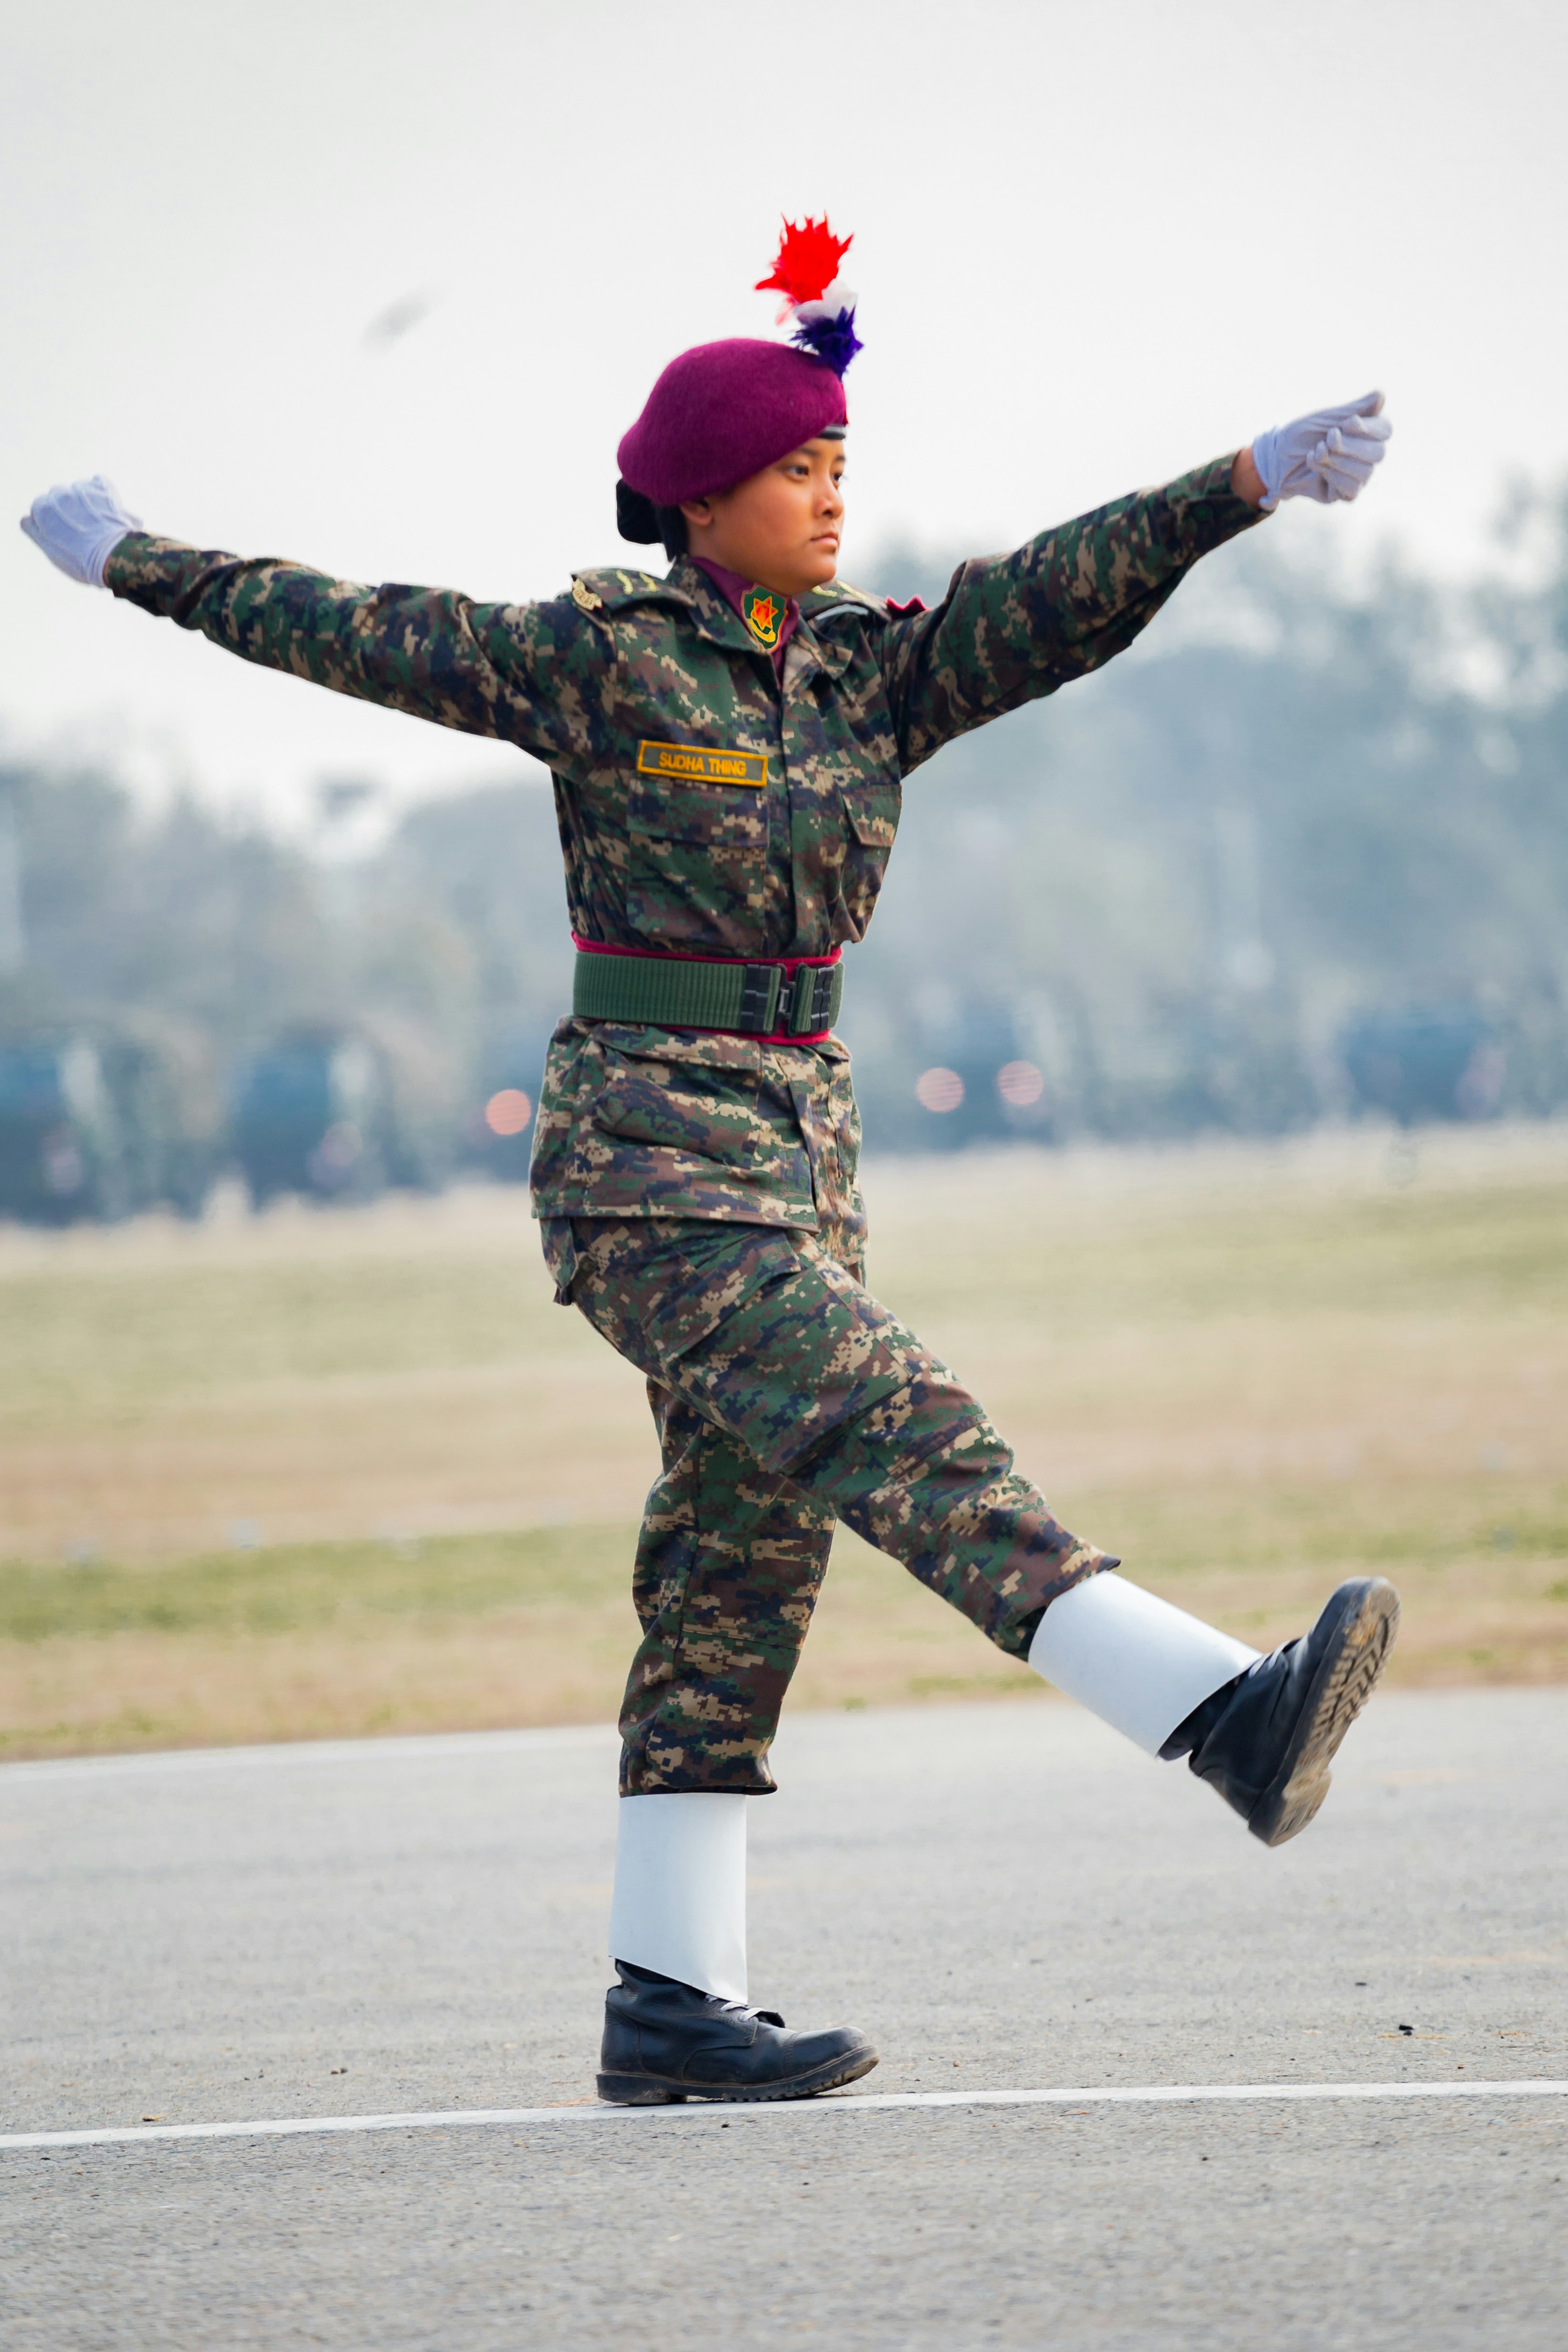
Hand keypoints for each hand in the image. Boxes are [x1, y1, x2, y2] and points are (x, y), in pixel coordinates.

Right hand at [19, 474, 142, 585]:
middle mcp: (58, 493)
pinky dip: (101, 492)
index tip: (65, 534)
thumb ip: (34, 531)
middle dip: (67, 509)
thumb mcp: (50, 550)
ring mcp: (79, 488)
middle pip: (58, 497)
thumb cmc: (80, 560)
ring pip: (77, 490)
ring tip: (98, 522)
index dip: (53, 522)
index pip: (41, 508)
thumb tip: (26, 518)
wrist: (113, 557)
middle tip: (83, 529)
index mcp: (41, 508)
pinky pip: (98, 482)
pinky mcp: (101, 487)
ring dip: (84, 501)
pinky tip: (108, 509)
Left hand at [1250, 392, 1390, 511]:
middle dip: (1349, 445)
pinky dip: (1331, 476)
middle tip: (1328, 439)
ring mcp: (1357, 475)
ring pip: (1364, 472)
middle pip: (1378, 453)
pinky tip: (1315, 467)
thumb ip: (1356, 407)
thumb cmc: (1303, 434)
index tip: (1348, 423)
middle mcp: (1367, 454)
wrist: (1276, 456)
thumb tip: (1382, 395)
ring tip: (1316, 452)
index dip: (1369, 428)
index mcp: (1367, 432)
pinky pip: (1351, 489)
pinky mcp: (1344, 492)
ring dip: (1336, 461)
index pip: (1385, 430)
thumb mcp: (1328, 416)